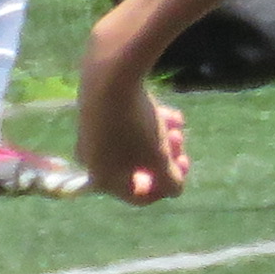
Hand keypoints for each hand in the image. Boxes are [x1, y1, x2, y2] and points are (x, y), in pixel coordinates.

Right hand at [72, 44, 194, 204]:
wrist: (111, 77)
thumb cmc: (136, 127)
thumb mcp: (160, 158)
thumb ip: (170, 181)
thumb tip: (174, 189)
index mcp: (102, 178)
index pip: (138, 196)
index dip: (165, 188)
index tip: (181, 172)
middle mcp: (91, 159)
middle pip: (138, 168)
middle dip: (165, 158)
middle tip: (182, 146)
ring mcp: (92, 134)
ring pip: (137, 144)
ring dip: (162, 138)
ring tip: (177, 126)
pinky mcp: (98, 111)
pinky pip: (129, 124)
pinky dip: (151, 122)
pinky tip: (171, 114)